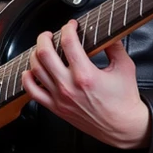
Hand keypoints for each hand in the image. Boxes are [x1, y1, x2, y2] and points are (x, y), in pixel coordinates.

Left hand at [20, 19, 150, 148]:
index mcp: (86, 74)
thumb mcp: (125, 68)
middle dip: (44, 38)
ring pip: (35, 69)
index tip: (71, 26)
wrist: (122, 126)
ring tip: (41, 49)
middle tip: (50, 34)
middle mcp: (69, 86)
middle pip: (44, 53)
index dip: (68, 28)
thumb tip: (107, 33)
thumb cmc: (124, 100)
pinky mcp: (56, 108)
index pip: (68, 43)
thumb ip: (114, 47)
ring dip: (36, 54)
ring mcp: (60, 98)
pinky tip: (31, 71)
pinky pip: (32, 91)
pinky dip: (27, 78)